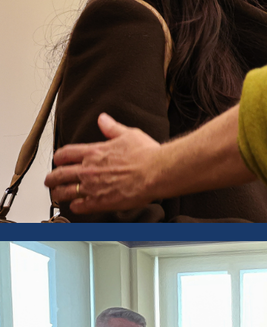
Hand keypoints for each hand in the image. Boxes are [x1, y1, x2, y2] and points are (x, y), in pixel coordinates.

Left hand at [45, 113, 160, 213]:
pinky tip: (75, 207)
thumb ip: (112, 128)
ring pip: (65, 192)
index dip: (58, 157)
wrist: (156, 172)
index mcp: (93, 152)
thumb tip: (103, 119)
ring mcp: (92, 187)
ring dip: (58, 194)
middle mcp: (88, 169)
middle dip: (52, 178)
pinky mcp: (100, 202)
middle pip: (59, 174)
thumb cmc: (146, 154)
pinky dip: (75, 207)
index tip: (58, 160)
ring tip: (57, 195)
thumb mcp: (128, 134)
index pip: (66, 154)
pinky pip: (80, 206)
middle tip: (50, 181)